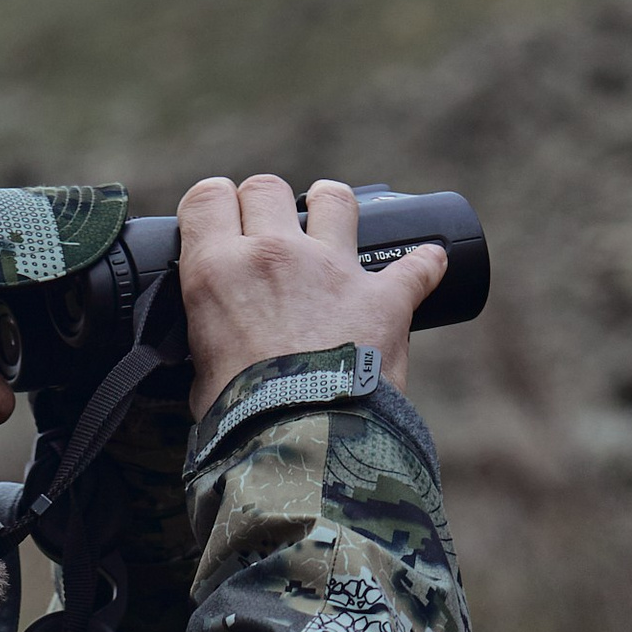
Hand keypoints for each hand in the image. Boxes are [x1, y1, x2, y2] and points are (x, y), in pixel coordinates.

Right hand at [177, 172, 447, 424]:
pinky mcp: (383, 297)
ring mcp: (331, 269)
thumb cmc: (241, 421)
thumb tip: (216, 352)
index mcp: (216, 271)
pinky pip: (417, 265)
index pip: (207, 198)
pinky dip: (424, 264)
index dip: (212, 207)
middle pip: (266, 188)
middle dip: (266, 203)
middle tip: (268, 231)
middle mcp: (273, 254)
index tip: (218, 223)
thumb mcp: (201, 374)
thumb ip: (209, 343)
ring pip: (335, 200)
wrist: (301, 444)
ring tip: (331, 215)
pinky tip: (430, 263)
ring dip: (332, 205)